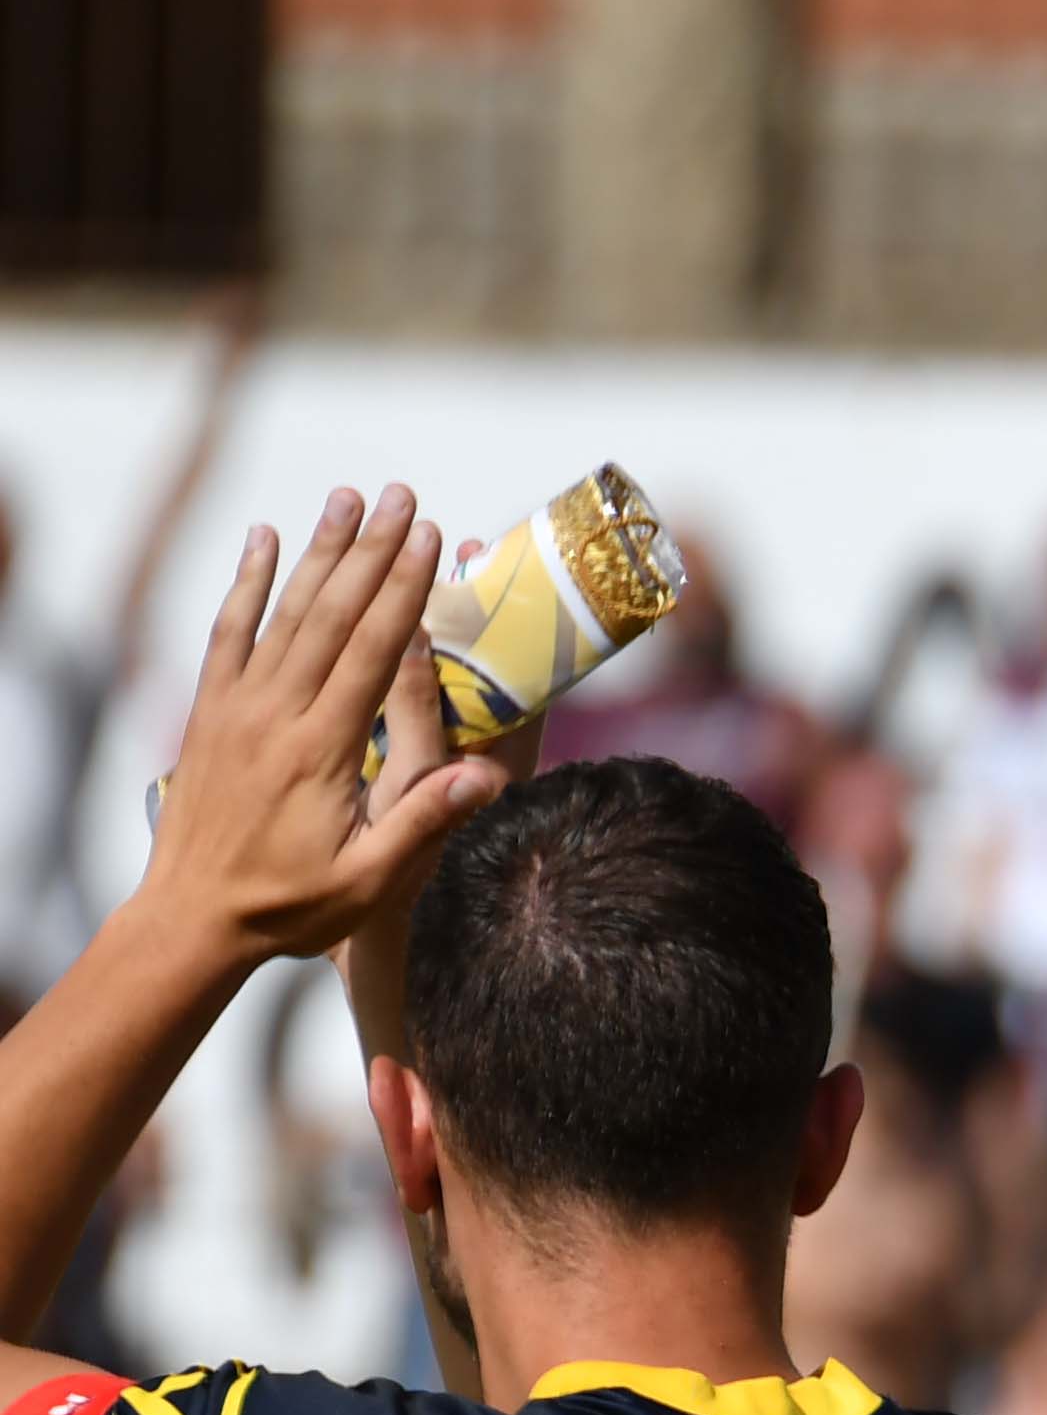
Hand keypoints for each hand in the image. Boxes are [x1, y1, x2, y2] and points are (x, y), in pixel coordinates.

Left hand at [134, 488, 504, 976]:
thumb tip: (484, 778)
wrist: (192, 917)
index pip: (370, 651)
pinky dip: (248, 583)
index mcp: (321, 749)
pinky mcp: (211, 711)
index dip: (402, 591)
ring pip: (284, 613)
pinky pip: (229, 633)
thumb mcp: (369, 881)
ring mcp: (237, 707)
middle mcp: (275, 714)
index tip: (429, 539)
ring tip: (348, 499)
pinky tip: (264, 540)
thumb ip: (422, 824)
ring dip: (319, 552)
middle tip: (401, 497)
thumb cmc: (290, 906)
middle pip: (330, 615)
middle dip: (370, 551)